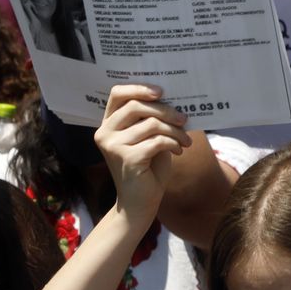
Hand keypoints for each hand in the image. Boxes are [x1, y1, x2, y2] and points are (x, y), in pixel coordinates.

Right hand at [96, 85, 190, 223]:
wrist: (140, 201)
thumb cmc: (147, 166)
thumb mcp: (148, 137)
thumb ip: (151, 118)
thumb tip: (173, 98)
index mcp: (108, 124)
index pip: (117, 94)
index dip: (139, 88)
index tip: (161, 92)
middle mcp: (105, 133)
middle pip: (137, 106)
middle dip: (166, 111)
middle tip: (184, 119)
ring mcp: (113, 146)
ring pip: (152, 124)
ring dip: (175, 130)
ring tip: (184, 140)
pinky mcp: (126, 158)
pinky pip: (157, 140)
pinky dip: (173, 143)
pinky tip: (179, 150)